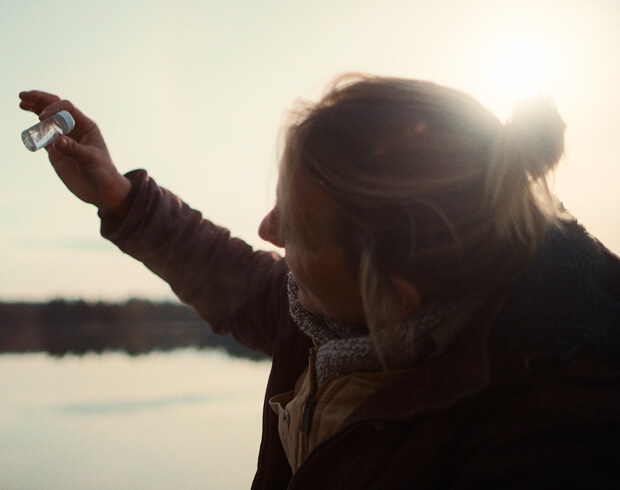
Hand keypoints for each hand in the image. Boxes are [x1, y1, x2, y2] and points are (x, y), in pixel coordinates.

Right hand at [19, 90, 131, 215]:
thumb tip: (57, 140)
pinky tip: (28, 129)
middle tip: (22, 95)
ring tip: (22, 103)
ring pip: (47, 120)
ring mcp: (64, 140)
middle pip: (55, 109)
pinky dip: (34, 131)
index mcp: (86, 126)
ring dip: (35, 110)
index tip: (43, 117)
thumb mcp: (90, 160)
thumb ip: (74, 150)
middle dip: (40, 100)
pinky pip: (43, 137)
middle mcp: (74, 130)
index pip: (67, 109)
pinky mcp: (57, 151)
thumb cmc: (103, 173)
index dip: (53, 108)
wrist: (101, 191)